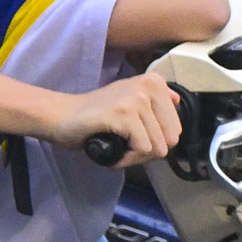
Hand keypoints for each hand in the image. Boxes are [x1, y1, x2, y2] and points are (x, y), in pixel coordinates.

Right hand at [50, 73, 180, 168]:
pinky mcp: (123, 113)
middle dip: (148, 152)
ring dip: (135, 157)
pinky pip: (141, 149)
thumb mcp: (130, 99)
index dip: (156, 142)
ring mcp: (136, 98)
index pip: (176, 129)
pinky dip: (126, 158)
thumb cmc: (97, 114)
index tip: (135, 137)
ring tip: (117, 146)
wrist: (63, 115)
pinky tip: (111, 149)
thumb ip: (155, 101)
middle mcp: (149, 86)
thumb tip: (178, 100)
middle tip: (125, 146)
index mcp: (154, 82)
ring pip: (157, 147)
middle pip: (170, 139)